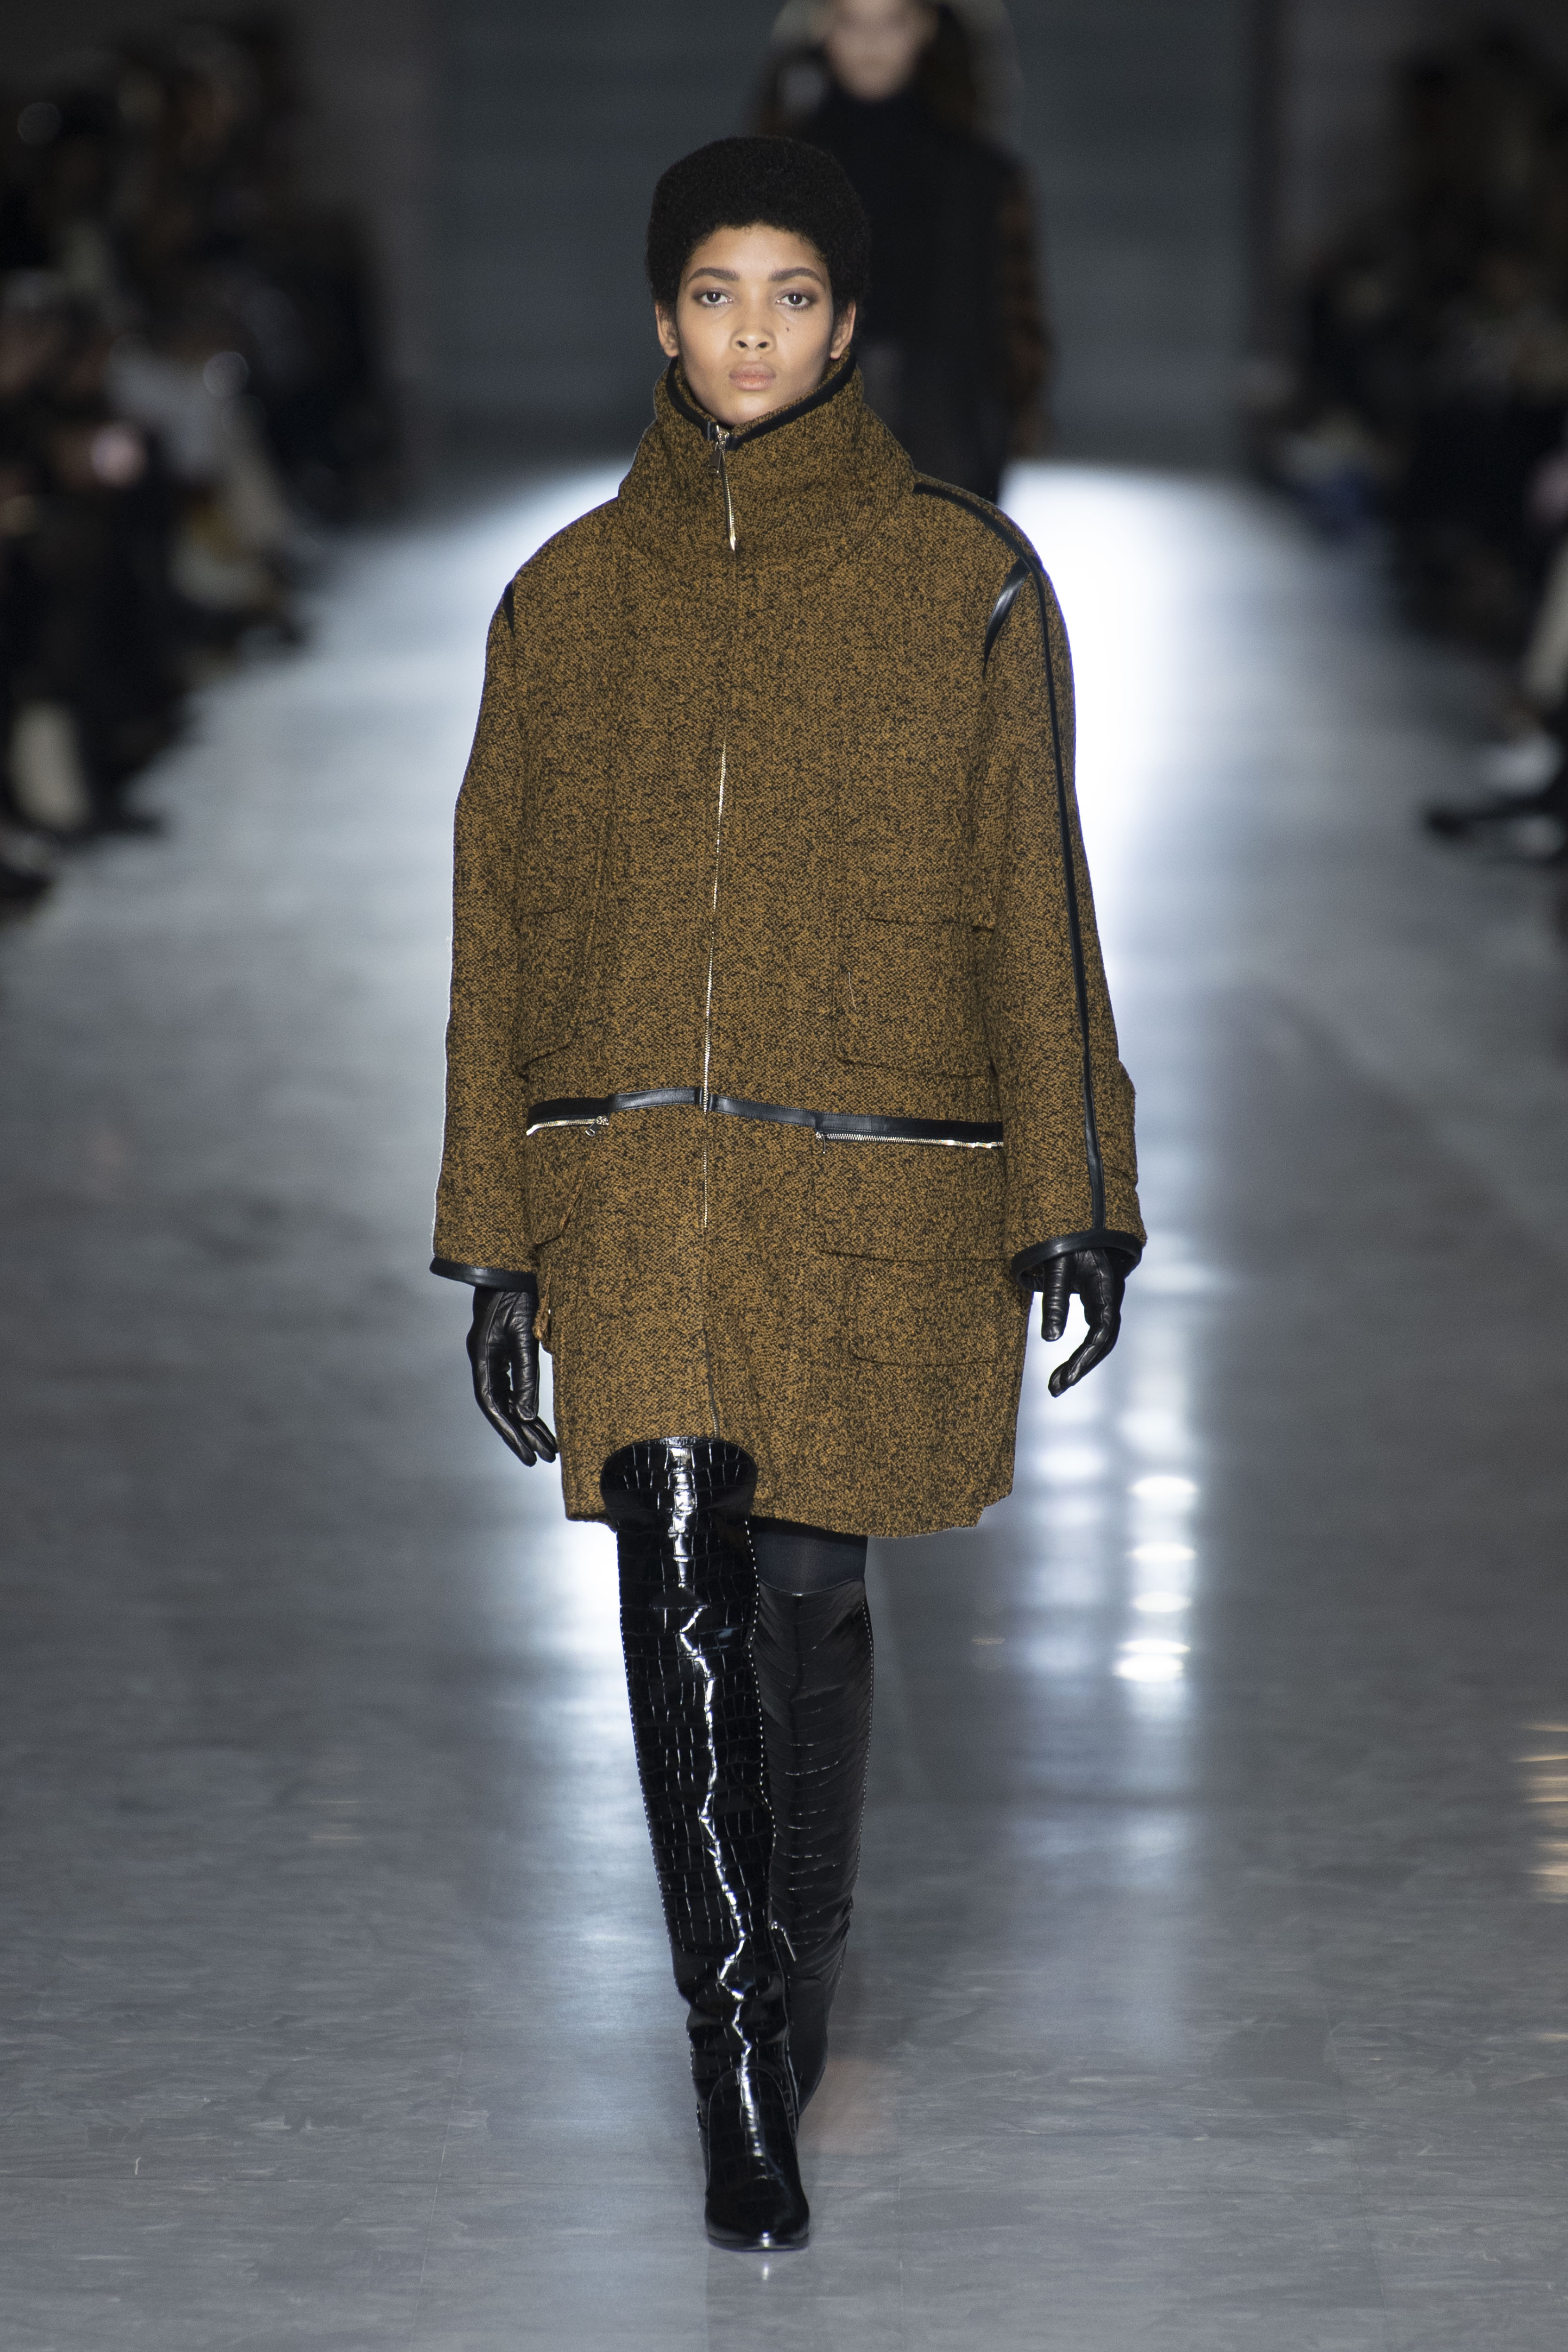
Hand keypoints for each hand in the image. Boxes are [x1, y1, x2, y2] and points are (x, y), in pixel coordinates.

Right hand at [466, 1286, 557, 1465]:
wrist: (511, 1266)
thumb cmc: (518, 1295)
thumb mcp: (524, 1336)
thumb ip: (525, 1375)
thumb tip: (526, 1415)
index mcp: (483, 1358)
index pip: (493, 1405)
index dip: (508, 1432)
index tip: (527, 1455)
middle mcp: (485, 1362)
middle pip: (502, 1408)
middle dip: (522, 1435)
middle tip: (541, 1459)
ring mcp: (493, 1357)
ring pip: (509, 1399)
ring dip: (527, 1423)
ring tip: (548, 1448)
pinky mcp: (504, 1352)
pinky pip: (514, 1386)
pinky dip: (526, 1403)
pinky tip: (537, 1420)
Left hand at [1034, 1248, 1126, 1397]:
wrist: (1080, 1214)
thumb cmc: (1067, 1237)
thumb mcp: (1056, 1265)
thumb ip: (1054, 1300)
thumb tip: (1051, 1339)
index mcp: (1106, 1290)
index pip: (1101, 1333)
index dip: (1085, 1359)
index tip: (1065, 1379)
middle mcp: (1110, 1298)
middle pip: (1103, 1342)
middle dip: (1081, 1367)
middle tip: (1055, 1388)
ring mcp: (1105, 1299)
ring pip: (1099, 1339)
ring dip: (1081, 1362)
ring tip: (1057, 1383)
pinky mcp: (1096, 1298)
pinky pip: (1094, 1330)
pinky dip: (1081, 1350)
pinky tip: (1067, 1364)